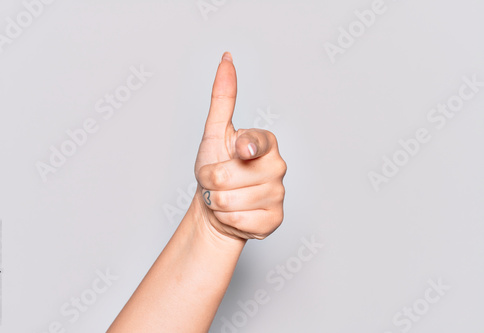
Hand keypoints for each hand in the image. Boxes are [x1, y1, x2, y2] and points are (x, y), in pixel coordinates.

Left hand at [194, 52, 286, 240]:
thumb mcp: (215, 132)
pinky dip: (227, 219)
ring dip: (216, 201)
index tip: (235, 153)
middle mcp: (278, 167)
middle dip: (210, 182)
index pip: (248, 146)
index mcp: (267, 143)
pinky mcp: (275, 220)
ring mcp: (279, 195)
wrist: (216, 206)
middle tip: (218, 181)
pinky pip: (238, 221)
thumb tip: (226, 59)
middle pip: (226, 178)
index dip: (228, 155)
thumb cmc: (216, 167)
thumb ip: (223, 98)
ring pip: (228, 202)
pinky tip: (235, 213)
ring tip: (224, 196)